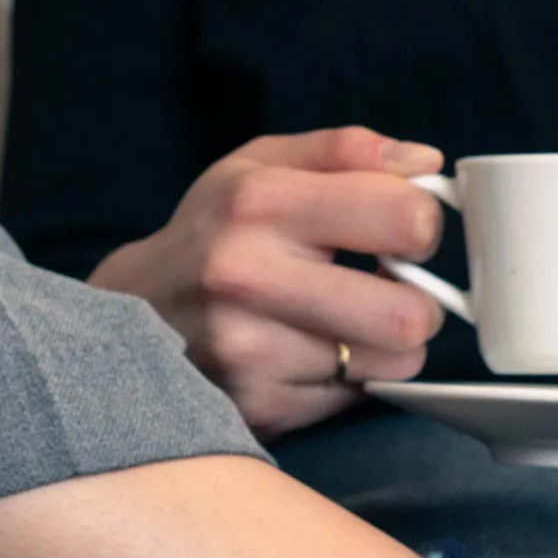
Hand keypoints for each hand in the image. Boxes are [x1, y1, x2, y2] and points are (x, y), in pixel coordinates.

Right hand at [91, 126, 447, 437]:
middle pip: (410, 314)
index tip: (399, 234)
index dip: (421, 227)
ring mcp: (249, 351)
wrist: (131, 313)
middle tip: (390, 289)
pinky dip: (351, 377)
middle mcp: (248, 277)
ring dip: (391, 345)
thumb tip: (426, 164)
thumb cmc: (214, 232)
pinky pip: (357, 397)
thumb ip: (346, 152)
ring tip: (352, 322)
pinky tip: (314, 354)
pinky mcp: (257, 405)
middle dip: (420, 303)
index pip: (406, 219)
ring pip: (395, 364)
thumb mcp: (260, 166)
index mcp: (260, 201)